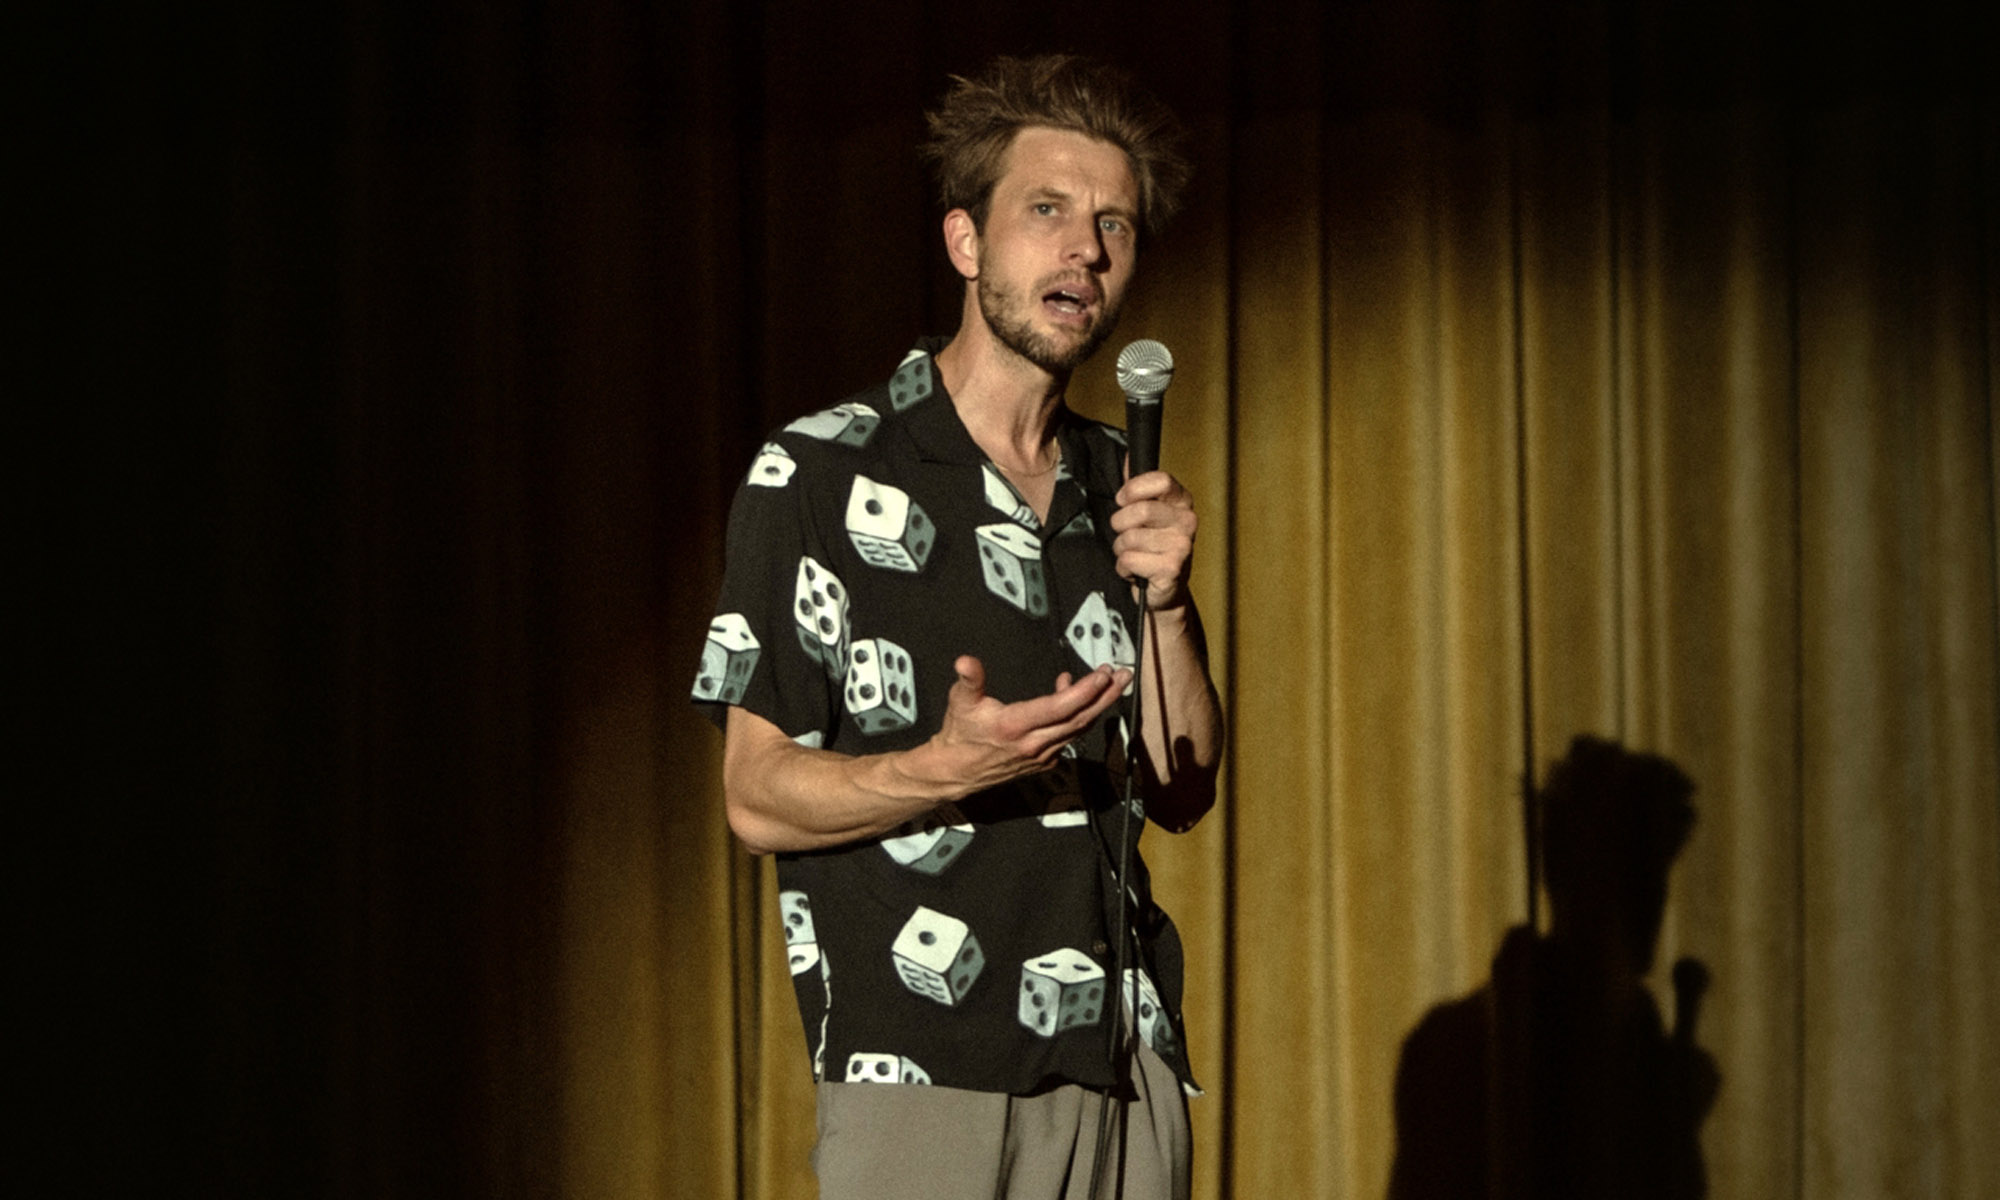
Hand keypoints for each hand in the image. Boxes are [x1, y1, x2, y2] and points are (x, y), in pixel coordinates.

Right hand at [911, 655, 1129, 795]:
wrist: (955, 771)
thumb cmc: (960, 734)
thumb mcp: (960, 702)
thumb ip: (969, 680)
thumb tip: (966, 662)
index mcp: (1015, 726)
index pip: (1060, 708)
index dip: (1085, 691)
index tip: (1103, 674)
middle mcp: (1033, 743)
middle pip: (1079, 720)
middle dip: (1105, 697)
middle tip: (1123, 676)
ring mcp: (1042, 755)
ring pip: (1078, 730)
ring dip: (1098, 706)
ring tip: (1112, 684)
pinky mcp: (1044, 761)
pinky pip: (1069, 737)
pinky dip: (1079, 718)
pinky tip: (1078, 698)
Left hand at [1112, 470, 1197, 609]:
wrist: (1164, 590)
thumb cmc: (1151, 548)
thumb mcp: (1145, 515)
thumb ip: (1136, 487)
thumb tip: (1127, 456)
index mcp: (1182, 501)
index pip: (1161, 480)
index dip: (1134, 489)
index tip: (1122, 500)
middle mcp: (1187, 520)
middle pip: (1140, 510)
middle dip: (1120, 525)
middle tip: (1124, 534)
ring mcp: (1182, 545)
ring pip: (1131, 538)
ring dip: (1121, 549)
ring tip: (1132, 554)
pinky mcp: (1172, 568)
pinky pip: (1130, 560)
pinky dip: (1124, 568)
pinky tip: (1136, 571)